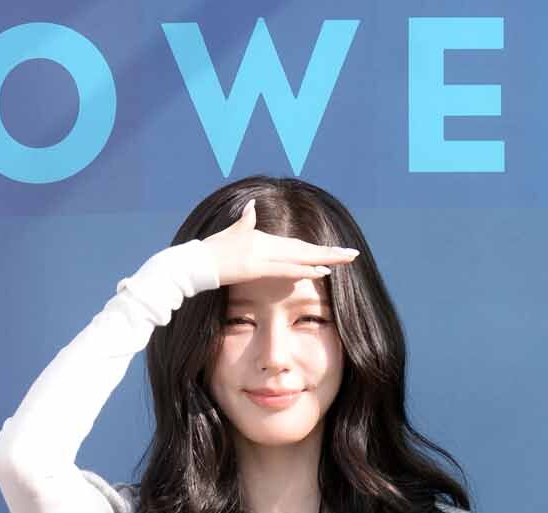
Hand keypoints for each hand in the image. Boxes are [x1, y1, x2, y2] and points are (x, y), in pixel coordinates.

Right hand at [203, 198, 359, 286]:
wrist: (194, 263)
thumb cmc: (210, 252)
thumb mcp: (230, 235)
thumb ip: (244, 222)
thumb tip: (250, 207)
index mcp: (262, 240)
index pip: (296, 246)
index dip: (317, 249)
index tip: (336, 252)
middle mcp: (266, 246)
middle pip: (304, 250)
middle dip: (329, 252)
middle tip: (353, 254)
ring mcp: (261, 257)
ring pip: (300, 258)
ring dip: (323, 259)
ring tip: (344, 260)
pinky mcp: (255, 268)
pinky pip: (285, 269)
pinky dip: (304, 270)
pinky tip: (321, 270)